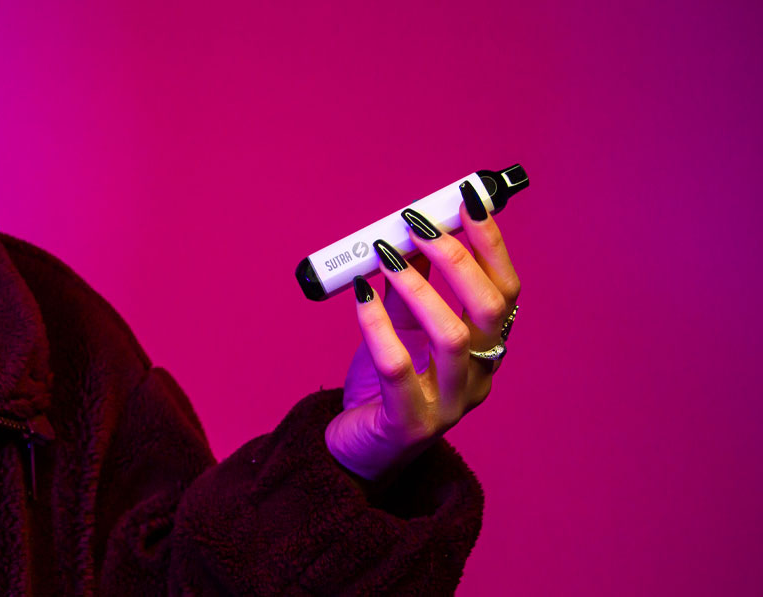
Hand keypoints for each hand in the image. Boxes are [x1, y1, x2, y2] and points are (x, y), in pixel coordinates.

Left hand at [325, 200, 520, 491]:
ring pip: (453, 338)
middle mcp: (477, 377)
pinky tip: (360, 296)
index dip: (492, 243)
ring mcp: (448, 405)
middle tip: (418, 224)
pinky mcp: (409, 424)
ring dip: (419, 287)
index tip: (468, 200)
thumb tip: (410, 233)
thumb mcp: (403, 329)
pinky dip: (378, 324)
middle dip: (457, 258)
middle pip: (491, 310)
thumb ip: (411, 287)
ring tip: (385, 255)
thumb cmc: (385, 386)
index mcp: (484, 349)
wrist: (357, 450)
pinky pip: (398, 368)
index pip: (506, 290)